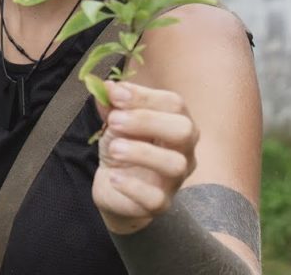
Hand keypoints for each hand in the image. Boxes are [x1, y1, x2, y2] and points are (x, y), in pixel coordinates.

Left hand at [91, 79, 198, 233]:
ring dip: (141, 152)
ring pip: (175, 164)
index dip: (144, 96)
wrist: (114, 188)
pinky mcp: (161, 204)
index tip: (115, 93)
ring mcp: (175, 179)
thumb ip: (112, 105)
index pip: (174, 103)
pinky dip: (133, 186)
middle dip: (147, 121)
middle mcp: (184, 150)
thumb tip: (106, 86)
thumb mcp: (114, 122)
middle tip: (114, 121)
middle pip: (183, 130)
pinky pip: (157, 198)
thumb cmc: (123, 148)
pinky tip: (114, 177)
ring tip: (114, 149)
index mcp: (176, 123)